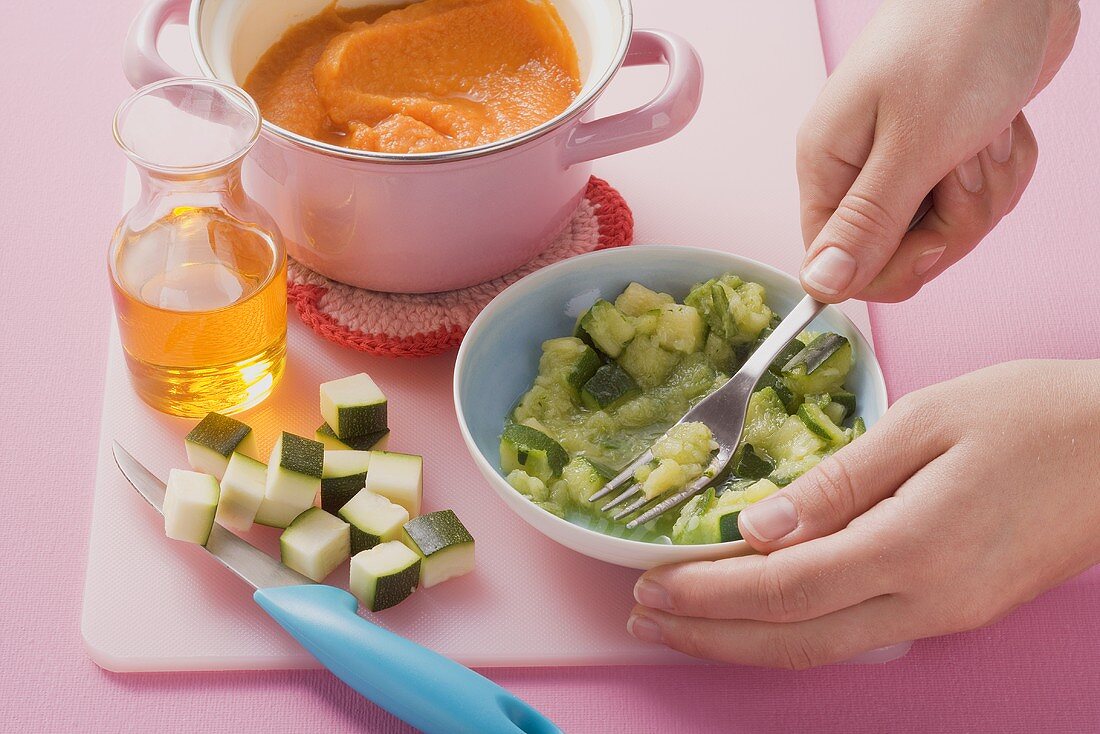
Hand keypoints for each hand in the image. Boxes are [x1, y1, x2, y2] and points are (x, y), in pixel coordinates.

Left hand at [627, 360, 1099, 667]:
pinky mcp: (955, 610)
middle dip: (708, 635)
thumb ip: (838, 480)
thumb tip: (758, 526)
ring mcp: (945, 615)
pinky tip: (756, 610)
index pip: (782, 588)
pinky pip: (855, 632)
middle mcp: (926, 600)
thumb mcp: (926, 422)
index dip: (708, 593)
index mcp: (912, 547)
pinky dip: (791, 629)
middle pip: (792, 640)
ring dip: (742, 641)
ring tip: (680, 623)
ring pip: (822, 647)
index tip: (650, 582)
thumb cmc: (1032, 417)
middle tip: (641, 616)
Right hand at [796, 0, 1078, 302]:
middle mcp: (858, 171)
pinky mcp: (945, 155)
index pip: (840, 266)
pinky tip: (1001, 131)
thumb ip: (866, 223)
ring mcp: (903, 163)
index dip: (892, 267)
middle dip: (953, 223)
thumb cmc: (957, 40)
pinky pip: (977, 201)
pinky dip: (1003, 171)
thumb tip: (818, 285)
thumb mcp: (912, 144)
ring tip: (986, 137)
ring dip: (986, 191)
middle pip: (900, 253)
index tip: (931, 239)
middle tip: (965, 167)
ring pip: (946, 230)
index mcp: (829, 167)